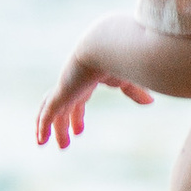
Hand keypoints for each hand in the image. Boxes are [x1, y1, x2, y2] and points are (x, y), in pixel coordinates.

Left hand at [35, 51, 150, 149]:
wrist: (107, 45)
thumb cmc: (120, 56)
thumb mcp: (129, 78)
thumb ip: (135, 91)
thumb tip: (149, 102)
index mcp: (88, 77)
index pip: (79, 98)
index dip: (78, 114)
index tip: (79, 130)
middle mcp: (74, 82)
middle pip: (65, 106)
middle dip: (65, 123)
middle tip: (69, 139)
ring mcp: (65, 87)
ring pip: (53, 112)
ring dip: (54, 129)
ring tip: (54, 145)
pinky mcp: (61, 93)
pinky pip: (47, 113)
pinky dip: (42, 126)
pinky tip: (40, 140)